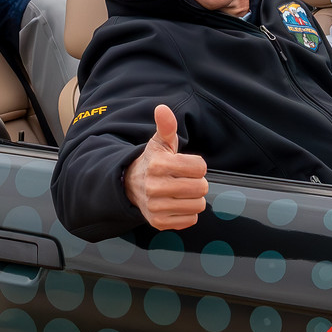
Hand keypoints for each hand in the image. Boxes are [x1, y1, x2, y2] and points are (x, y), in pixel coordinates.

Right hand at [124, 104, 207, 230]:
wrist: (130, 185)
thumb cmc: (152, 162)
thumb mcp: (160, 143)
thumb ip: (166, 126)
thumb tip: (162, 109)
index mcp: (158, 164)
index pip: (200, 167)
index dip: (196, 165)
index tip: (186, 165)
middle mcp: (155, 187)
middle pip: (201, 188)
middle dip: (197, 182)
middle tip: (184, 179)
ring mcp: (156, 207)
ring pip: (198, 205)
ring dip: (194, 198)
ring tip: (180, 192)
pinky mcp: (159, 222)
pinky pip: (190, 220)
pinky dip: (187, 213)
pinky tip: (176, 204)